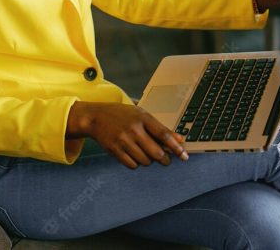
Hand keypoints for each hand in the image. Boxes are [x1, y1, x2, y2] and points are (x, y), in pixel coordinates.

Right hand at [66, 101, 188, 168]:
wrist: (95, 117)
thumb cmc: (122, 115)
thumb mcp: (142, 115)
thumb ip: (161, 128)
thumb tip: (180, 139)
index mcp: (142, 118)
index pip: (164, 135)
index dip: (176, 147)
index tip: (184, 155)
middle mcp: (133, 129)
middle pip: (156, 152)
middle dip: (165, 159)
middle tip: (166, 160)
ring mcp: (123, 141)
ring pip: (145, 161)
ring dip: (149, 161)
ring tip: (146, 153)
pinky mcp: (115, 151)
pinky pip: (132, 165)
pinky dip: (137, 163)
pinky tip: (135, 155)